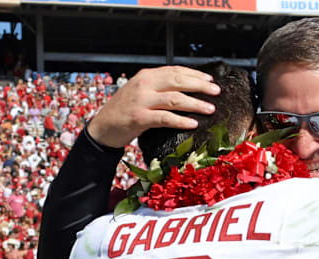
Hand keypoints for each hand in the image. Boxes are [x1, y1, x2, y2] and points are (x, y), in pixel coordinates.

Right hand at [88, 66, 220, 147]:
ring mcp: (141, 101)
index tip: (210, 79)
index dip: (194, 74)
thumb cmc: (124, 111)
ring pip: (175, 99)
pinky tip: (193, 123)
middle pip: (178, 81)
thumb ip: (158, 87)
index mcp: (146, 76)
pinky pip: (165, 118)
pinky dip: (181, 120)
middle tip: (216, 91)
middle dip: (200, 85)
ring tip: (210, 108)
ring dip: (195, 104)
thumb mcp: (140, 92)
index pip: (175, 70)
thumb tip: (186, 88)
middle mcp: (144, 85)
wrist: (102, 128)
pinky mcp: (139, 118)